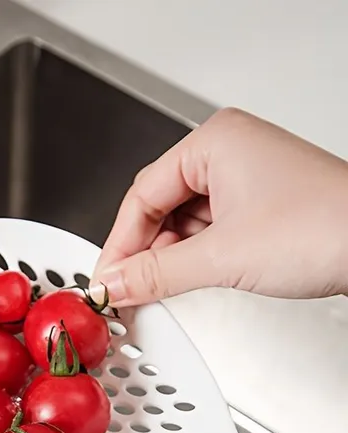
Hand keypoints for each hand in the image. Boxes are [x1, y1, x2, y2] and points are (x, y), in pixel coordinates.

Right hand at [92, 108, 347, 306]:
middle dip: (143, 252)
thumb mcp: (222, 256)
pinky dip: (191, 257)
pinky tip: (185, 278)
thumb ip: (157, 272)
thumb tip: (114, 284)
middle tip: (126, 289)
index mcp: (213, 142)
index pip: (142, 195)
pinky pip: (206, 230)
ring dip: (167, 257)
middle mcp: (226, 154)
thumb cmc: (327, 229)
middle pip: (159, 207)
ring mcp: (243, 179)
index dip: (120, 242)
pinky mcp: (256, 206)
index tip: (107, 278)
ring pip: (181, 222)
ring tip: (156, 289)